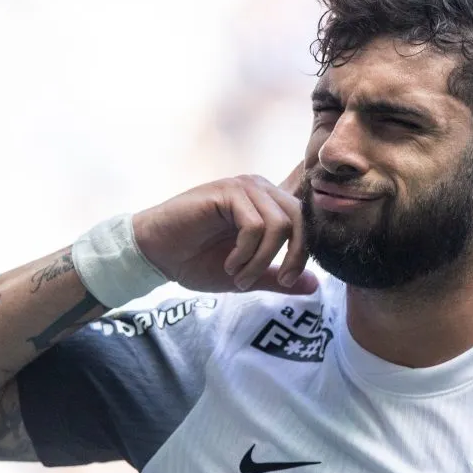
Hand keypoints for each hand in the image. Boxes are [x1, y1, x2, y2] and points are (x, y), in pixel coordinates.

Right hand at [132, 173, 316, 294]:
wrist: (157, 254)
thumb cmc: (197, 261)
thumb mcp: (246, 275)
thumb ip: (277, 277)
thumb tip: (315, 285)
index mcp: (269, 205)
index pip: (306, 221)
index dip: (305, 252)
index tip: (288, 280)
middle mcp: (260, 190)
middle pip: (300, 219)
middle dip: (294, 256)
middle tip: (279, 281)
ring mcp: (243, 188)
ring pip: (278, 224)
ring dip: (262, 260)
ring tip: (240, 276)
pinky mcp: (226, 192)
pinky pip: (255, 225)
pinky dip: (246, 252)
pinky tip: (229, 263)